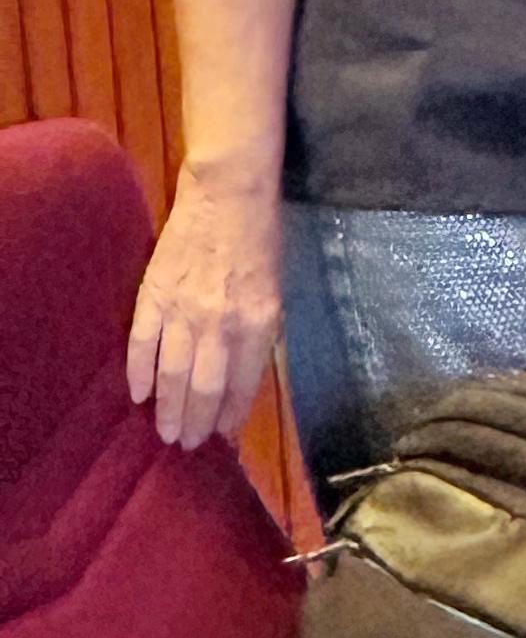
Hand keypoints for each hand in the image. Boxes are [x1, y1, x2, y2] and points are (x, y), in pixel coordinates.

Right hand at [126, 170, 281, 450]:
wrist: (229, 193)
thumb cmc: (261, 241)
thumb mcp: (276, 293)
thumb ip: (260, 336)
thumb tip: (243, 379)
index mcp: (260, 324)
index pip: (244, 385)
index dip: (232, 416)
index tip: (222, 437)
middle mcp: (222, 324)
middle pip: (204, 388)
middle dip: (196, 422)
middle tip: (185, 444)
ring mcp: (184, 310)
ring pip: (172, 374)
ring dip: (168, 408)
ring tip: (165, 432)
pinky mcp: (154, 294)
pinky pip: (142, 343)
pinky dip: (139, 373)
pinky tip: (138, 394)